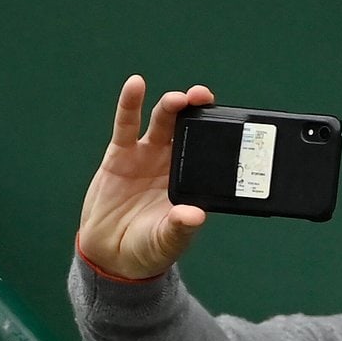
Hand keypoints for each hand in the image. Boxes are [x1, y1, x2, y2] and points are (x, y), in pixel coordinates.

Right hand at [78, 75, 214, 279]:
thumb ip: (180, 227)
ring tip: (178, 98)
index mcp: (192, 183)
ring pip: (162, 123)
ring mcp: (148, 157)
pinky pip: (126, 125)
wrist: (112, 255)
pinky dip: (130, 103)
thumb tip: (195, 216)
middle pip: (189, 130)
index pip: (210, 153)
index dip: (218, 134)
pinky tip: (135, 84)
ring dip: (170, 106)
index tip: (229, 121)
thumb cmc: (148, 249)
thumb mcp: (168, 241)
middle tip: (204, 98)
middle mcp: (173, 165)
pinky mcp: (121, 155)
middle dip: (197, 111)